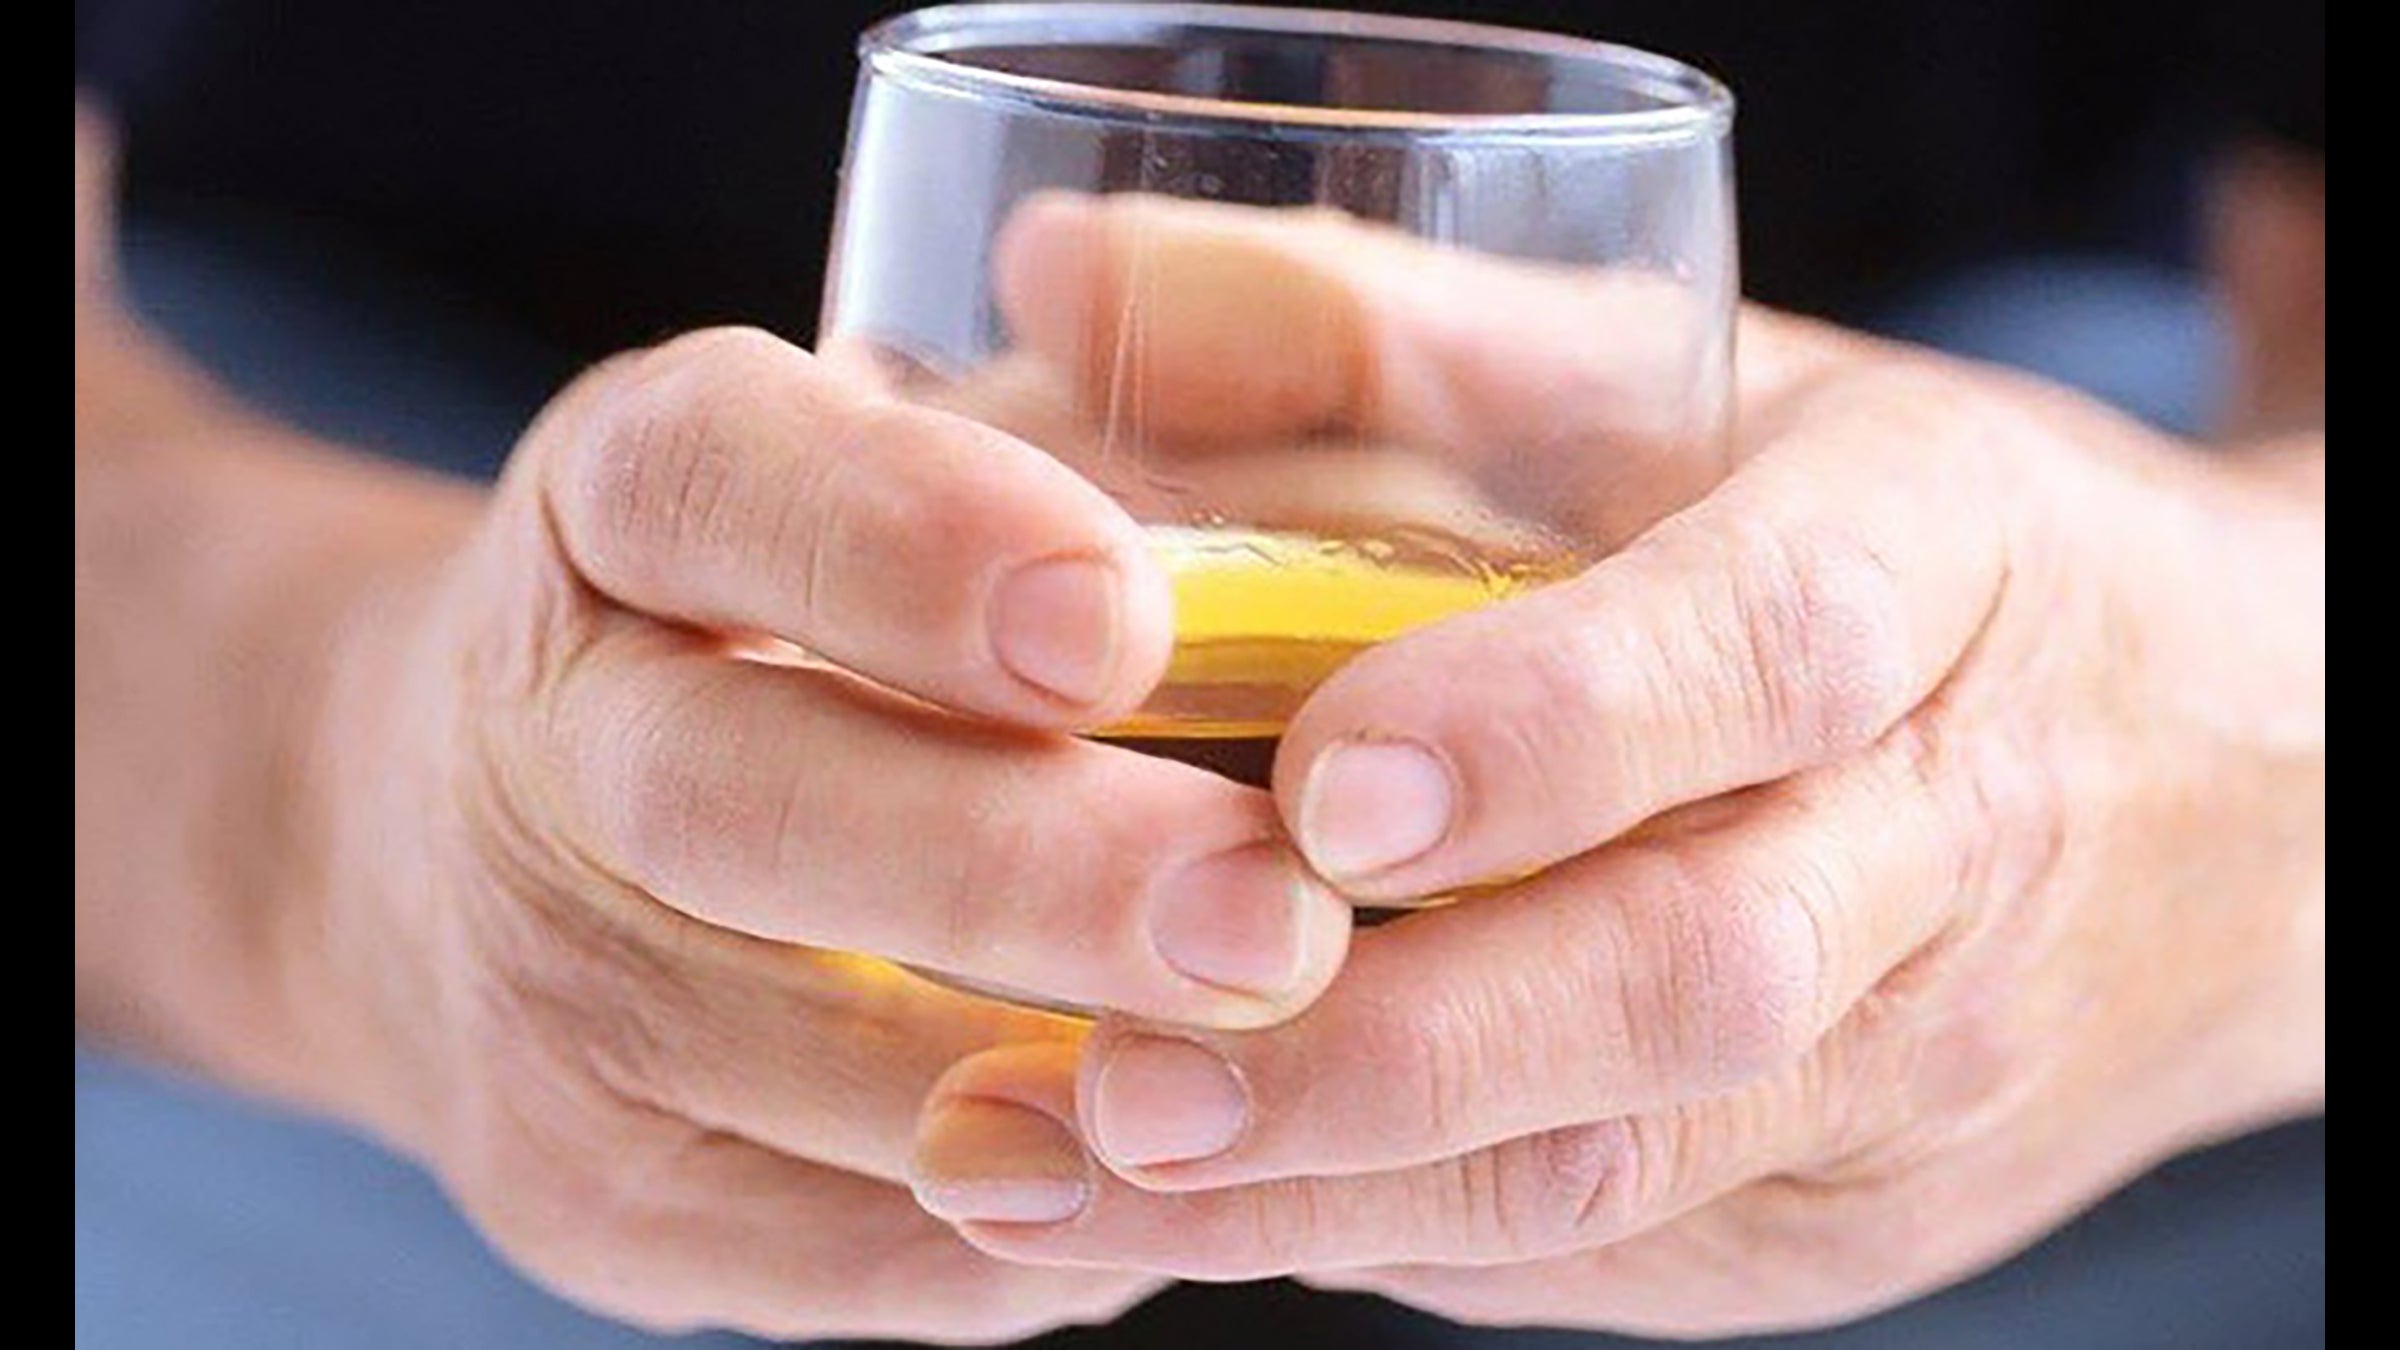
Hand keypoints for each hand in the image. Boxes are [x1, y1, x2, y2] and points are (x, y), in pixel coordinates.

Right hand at [282, 327, 1357, 1339]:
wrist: (523, 854)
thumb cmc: (826, 621)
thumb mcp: (928, 476)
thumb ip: (1108, 461)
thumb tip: (1360, 535)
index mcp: (622, 502)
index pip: (714, 474)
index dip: (909, 539)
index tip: (1120, 614)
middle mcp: (545, 743)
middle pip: (739, 806)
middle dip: (1029, 871)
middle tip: (1271, 916)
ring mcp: (547, 1000)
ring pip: (824, 1068)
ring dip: (1092, 1086)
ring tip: (1324, 1065)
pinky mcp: (606, 1202)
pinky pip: (873, 1248)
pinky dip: (1073, 1216)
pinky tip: (1233, 1163)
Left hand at [907, 198, 2325, 1336]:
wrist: (2249, 796)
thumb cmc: (1907, 550)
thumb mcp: (1697, 380)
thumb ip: (1382, 329)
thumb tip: (1058, 280)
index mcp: (1938, 567)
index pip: (1776, 654)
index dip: (1556, 729)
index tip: (1322, 792)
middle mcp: (1948, 845)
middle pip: (1693, 978)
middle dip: (1392, 1045)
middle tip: (1117, 1072)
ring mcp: (1910, 1068)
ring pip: (1634, 1165)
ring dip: (1331, 1189)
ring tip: (1052, 1175)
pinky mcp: (1844, 1213)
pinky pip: (1614, 1250)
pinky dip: (1383, 1235)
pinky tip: (1175, 1208)